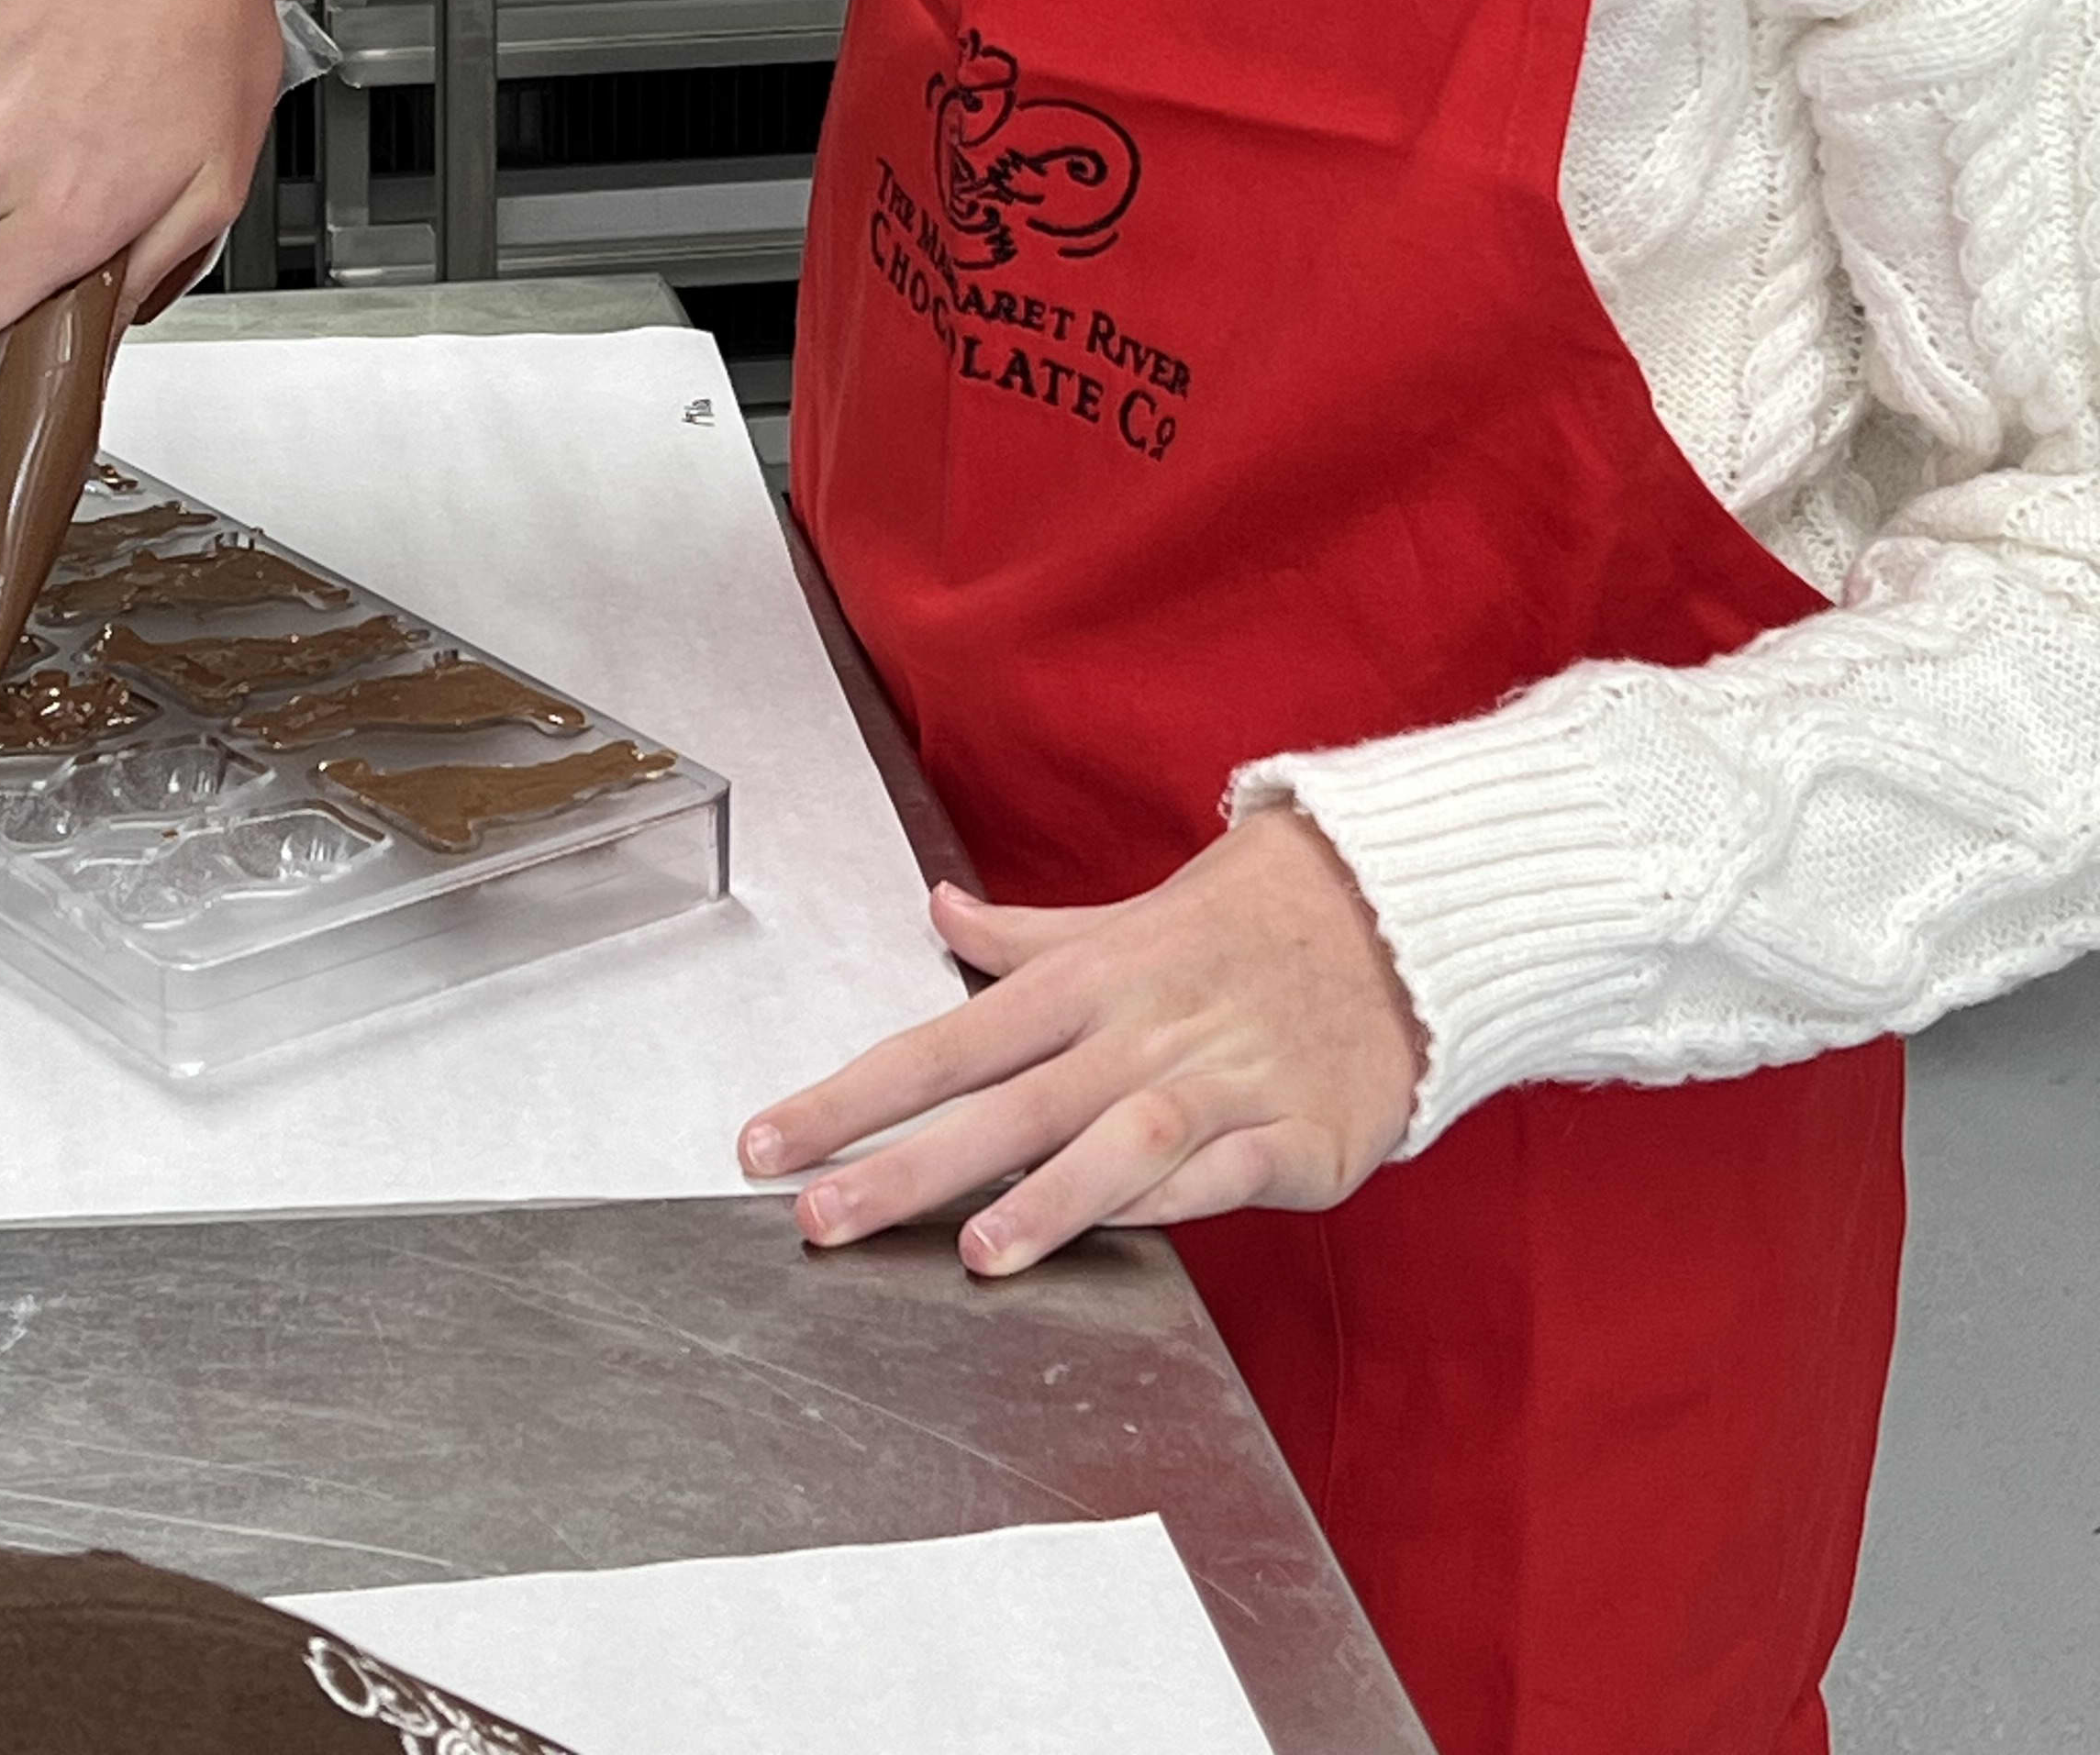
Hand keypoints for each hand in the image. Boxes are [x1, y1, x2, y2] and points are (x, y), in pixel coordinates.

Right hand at [0, 0, 283, 366]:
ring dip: (0, 178)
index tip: (13, 324)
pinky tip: (34, 78)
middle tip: (89, 179)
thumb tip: (93, 333)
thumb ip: (146, 276)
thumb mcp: (217, 180)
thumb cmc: (198, 22)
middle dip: (20, 244)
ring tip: (70, 113)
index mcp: (61, 208)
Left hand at [737, 804, 1422, 1276]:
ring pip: (1119, 1139)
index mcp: (1087, 980)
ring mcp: (1218, 1081)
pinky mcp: (1294, 1134)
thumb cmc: (1248, 925)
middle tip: (815, 1215)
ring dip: (1048, 1195)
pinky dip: (1170, 1201)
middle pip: (1005, 1101)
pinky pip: (1222, 1173)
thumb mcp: (1125, 919)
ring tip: (974, 1252)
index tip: (765, 1141)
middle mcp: (1138, 1030)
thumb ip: (1027, 938)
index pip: (942, 1041)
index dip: (849, 1093)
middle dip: (906, 1161)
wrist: (1399, 919)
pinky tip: (1119, 1236)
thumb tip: (939, 912)